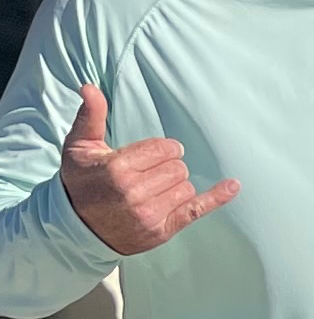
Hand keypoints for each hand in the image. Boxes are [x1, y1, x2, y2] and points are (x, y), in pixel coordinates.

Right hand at [60, 84, 237, 256]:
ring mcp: (149, 214)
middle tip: (148, 174)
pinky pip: (197, 210)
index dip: (162, 150)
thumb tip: (90, 88)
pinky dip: (218, 197)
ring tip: (152, 190)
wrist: (76, 226)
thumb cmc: (80, 183)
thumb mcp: (79, 147)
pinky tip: (233, 185)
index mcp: (116, 168)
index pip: (164, 149)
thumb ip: (90, 116)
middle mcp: (133, 192)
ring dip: (176, 185)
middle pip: (178, 167)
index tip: (152, 155)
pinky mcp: (162, 230)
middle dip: (167, 167)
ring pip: (187, 187)